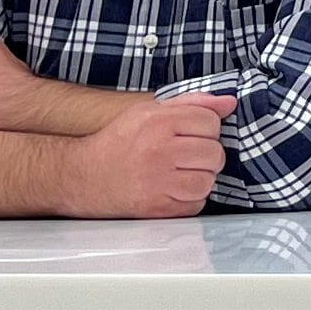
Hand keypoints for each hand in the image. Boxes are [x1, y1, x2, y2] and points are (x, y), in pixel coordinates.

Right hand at [60, 94, 232, 217]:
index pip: (211, 122)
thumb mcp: (149, 112)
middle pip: (214, 152)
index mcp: (157, 121)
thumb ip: (192, 103)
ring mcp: (157, 181)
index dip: (206, 129)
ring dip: (199, 179)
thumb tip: (229, 103)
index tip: (191, 135)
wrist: (81, 176)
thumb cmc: (118, 142)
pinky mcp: (155, 207)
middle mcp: (159, 150)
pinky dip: (189, 200)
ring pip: (208, 180)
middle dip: (206, 155)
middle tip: (186, 157)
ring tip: (180, 174)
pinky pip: (195, 204)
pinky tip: (172, 190)